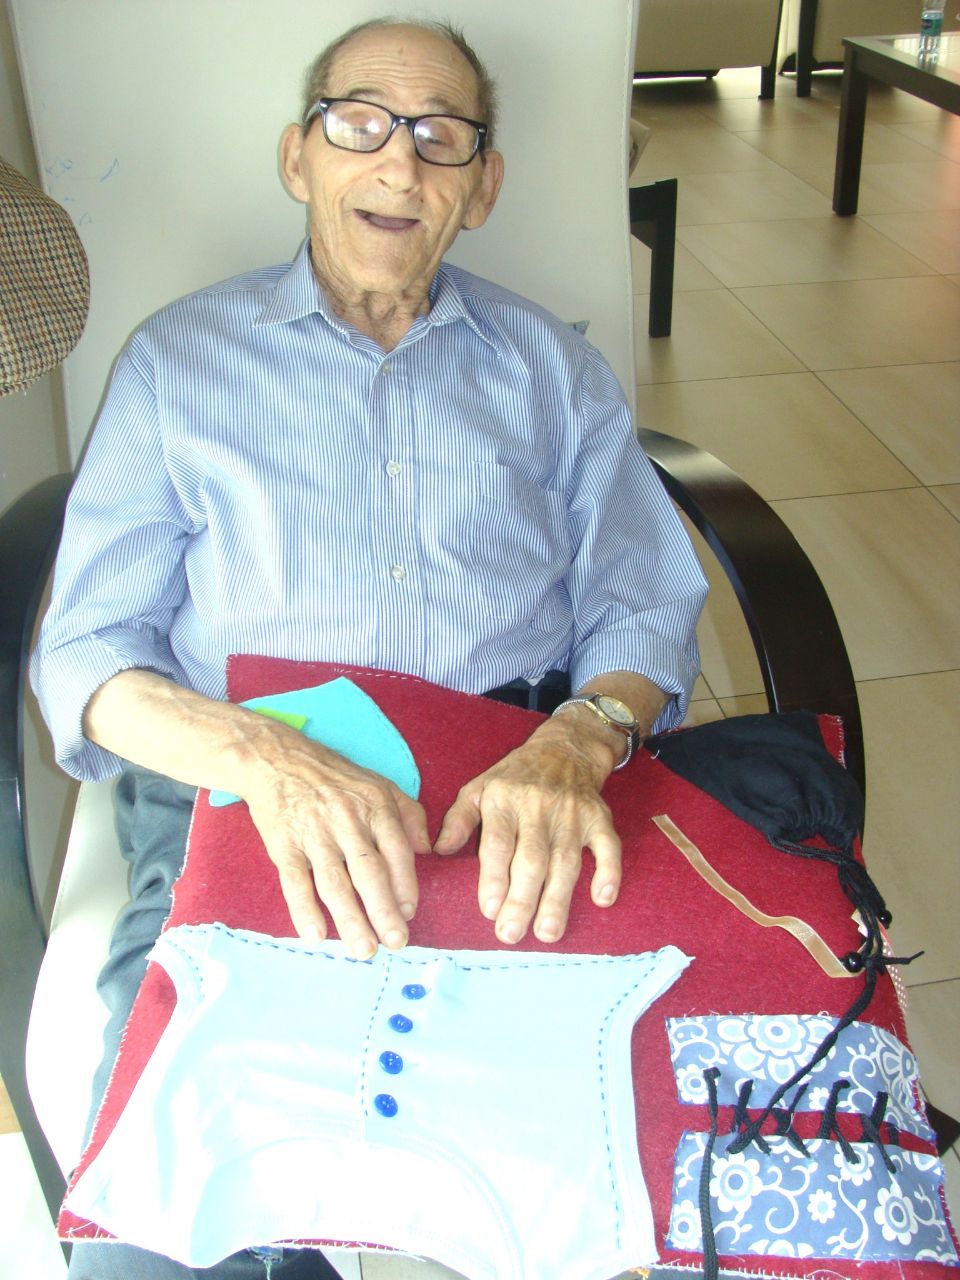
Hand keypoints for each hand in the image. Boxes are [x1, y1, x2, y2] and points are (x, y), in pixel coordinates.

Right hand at [243, 731, 428, 959]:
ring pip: (335, 882)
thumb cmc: (334, 777)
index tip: (410, 913)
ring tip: (364, 950)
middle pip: (368, 872)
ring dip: (350, 919)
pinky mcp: (284, 843)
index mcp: (375, 806)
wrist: (277, 759)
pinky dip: (304, 909)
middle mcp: (347, 820)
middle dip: (384, 910)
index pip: (397, 851)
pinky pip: (295, 881)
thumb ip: (409, 814)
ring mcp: (314, 833)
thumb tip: (427, 849)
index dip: (405, 885)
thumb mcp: (380, 784)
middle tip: (396, 942)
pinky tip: (316, 935)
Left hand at [433, 719, 621, 944]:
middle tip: (511, 934)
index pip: (498, 843)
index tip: (489, 910)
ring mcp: (572, 814)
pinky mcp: (599, 818)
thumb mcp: (479, 787)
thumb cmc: (516, 776)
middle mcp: (538, 807)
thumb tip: (440, 851)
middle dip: (522, 899)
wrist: (565, 748)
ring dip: (558, 898)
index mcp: (504, 800)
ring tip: (547, 932)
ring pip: (565, 860)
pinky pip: (607, 847)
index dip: (494, 877)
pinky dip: (608, 872)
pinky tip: (603, 899)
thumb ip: (458, 819)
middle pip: (531, 859)